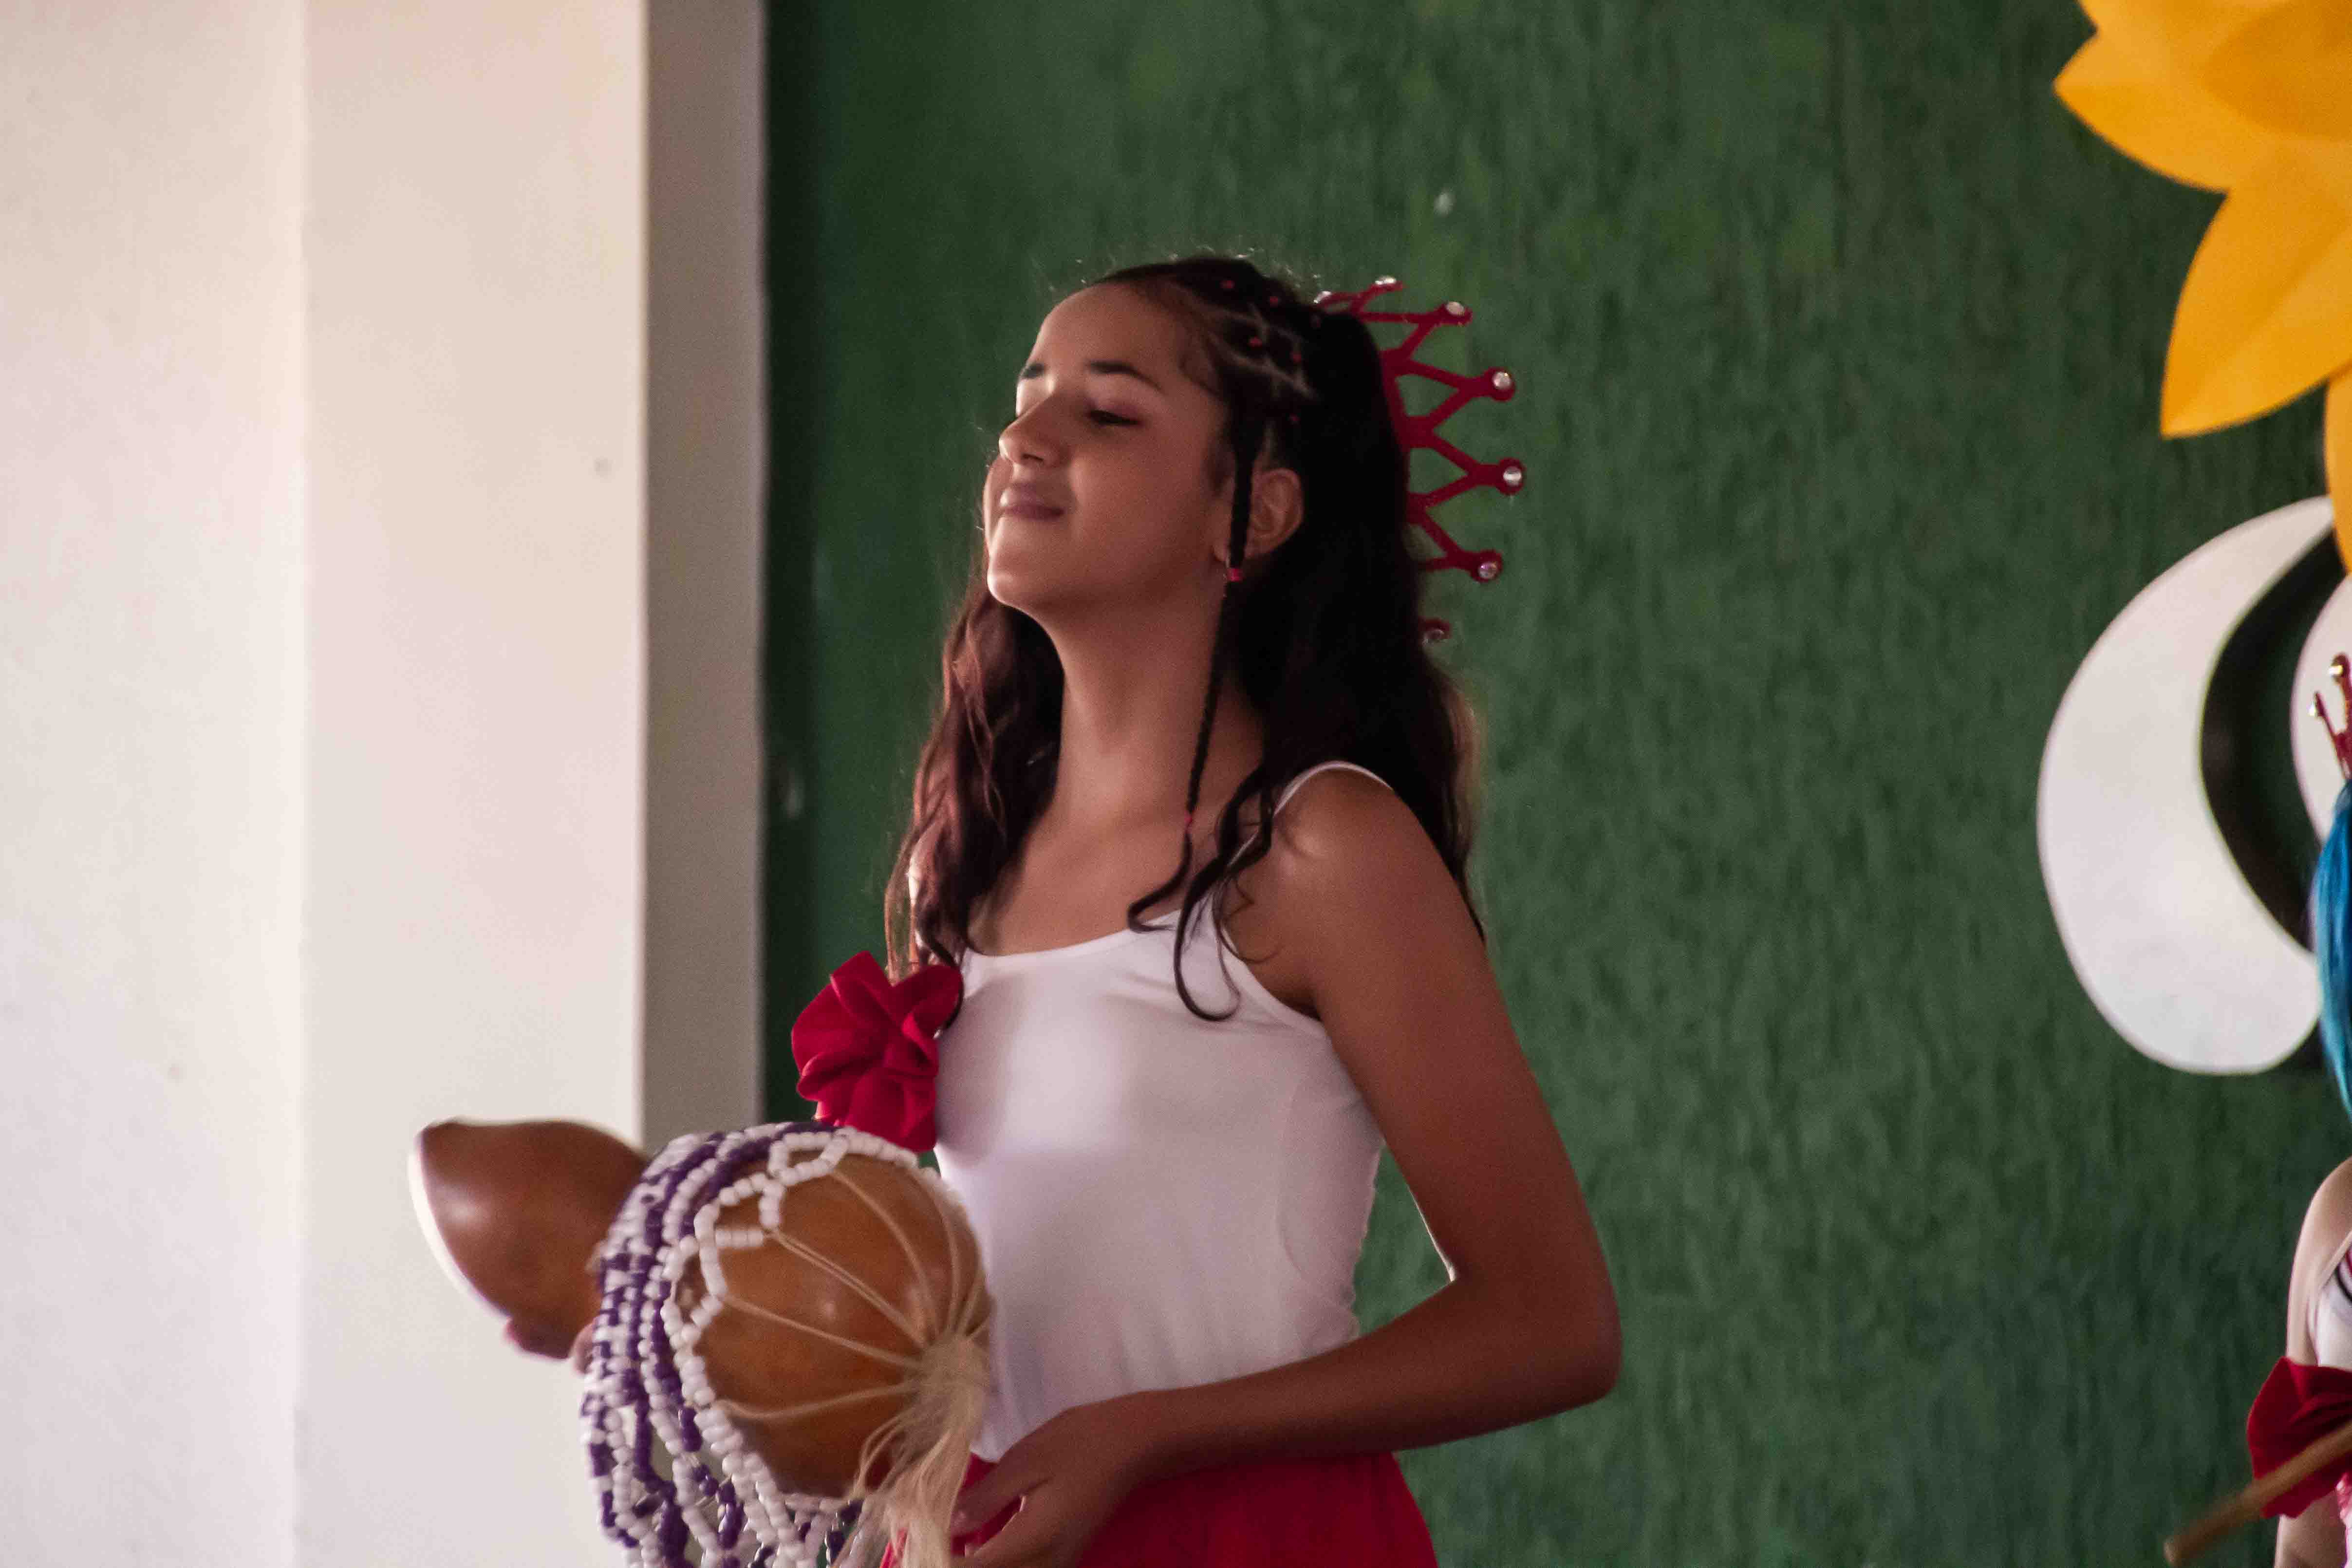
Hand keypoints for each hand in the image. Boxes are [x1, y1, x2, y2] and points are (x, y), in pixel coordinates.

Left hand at [947, 1394, 1163, 1567]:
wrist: (1135, 1443)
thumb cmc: (1081, 1443)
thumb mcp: (1027, 1460)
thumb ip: (986, 1497)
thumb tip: (950, 1525)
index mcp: (1033, 1543)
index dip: (941, 1561)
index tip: (917, 1545)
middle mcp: (1047, 1563)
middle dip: (958, 1564)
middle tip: (927, 1544)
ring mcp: (1058, 1562)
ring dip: (976, 1564)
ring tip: (945, 1545)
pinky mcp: (1063, 1554)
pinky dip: (995, 1561)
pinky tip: (976, 1543)